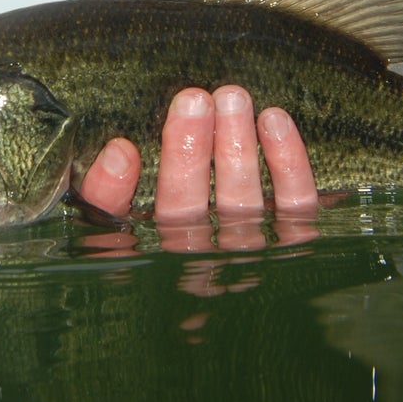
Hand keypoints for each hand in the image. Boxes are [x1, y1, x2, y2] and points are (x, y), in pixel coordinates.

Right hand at [76, 86, 319, 248]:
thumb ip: (107, 192)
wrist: (242, 303)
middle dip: (188, 153)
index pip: (119, 228)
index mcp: (148, 254)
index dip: (114, 191)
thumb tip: (119, 153)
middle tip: (193, 101)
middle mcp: (195, 265)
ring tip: (232, 98)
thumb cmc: (173, 227)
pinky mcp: (294, 239)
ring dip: (236, 148)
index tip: (120, 149)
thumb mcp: (120, 217)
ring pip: (241, 202)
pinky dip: (288, 162)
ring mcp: (248, 255)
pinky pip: (296, 204)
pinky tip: (274, 119)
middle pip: (186, 211)